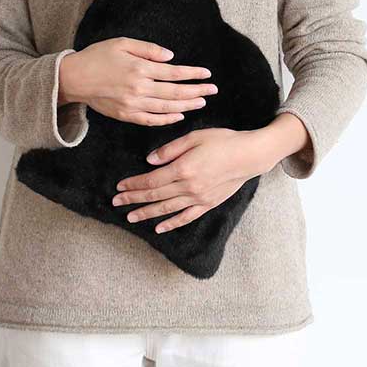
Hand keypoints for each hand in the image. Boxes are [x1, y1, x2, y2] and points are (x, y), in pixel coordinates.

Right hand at [58, 37, 217, 125]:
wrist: (74, 78)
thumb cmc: (98, 56)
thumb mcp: (122, 43)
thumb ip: (148, 49)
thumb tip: (171, 57)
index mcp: (140, 68)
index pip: (174, 73)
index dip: (193, 74)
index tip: (207, 74)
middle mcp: (139, 88)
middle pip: (175, 92)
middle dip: (197, 91)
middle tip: (213, 90)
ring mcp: (133, 104)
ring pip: (166, 108)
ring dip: (186, 105)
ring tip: (201, 102)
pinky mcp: (126, 115)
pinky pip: (151, 120)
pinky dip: (167, 119)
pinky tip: (179, 116)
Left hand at [111, 114, 309, 232]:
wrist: (250, 155)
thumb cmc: (223, 141)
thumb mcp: (195, 137)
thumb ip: (170, 149)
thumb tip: (150, 161)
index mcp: (183, 168)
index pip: (151, 180)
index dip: (133, 185)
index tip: (119, 188)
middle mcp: (189, 187)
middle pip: (155, 195)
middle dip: (133, 199)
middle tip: (116, 203)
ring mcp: (199, 198)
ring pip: (167, 209)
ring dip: (147, 213)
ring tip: (131, 217)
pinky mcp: (208, 204)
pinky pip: (186, 217)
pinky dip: (172, 224)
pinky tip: (159, 228)